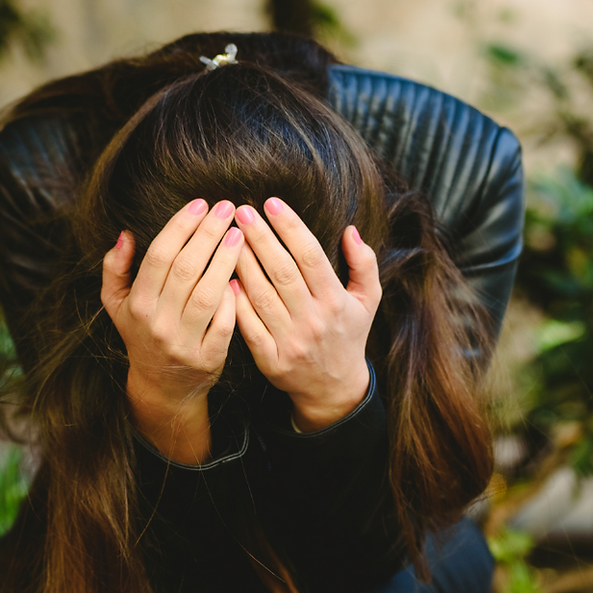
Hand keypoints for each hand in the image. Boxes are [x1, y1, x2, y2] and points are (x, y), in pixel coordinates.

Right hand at [101, 198, 242, 462]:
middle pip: (186, 269)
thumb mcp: (117, 304)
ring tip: (240, 235)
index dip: (181, 226)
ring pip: (207, 293)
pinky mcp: (208, 358)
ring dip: (225, 260)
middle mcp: (158, 323)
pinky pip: (224, 323)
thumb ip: (115, 268)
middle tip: (227, 208)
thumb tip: (125, 234)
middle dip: (208, 234)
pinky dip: (232, 299)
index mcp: (137, 304)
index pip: (160, 256)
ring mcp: (184, 342)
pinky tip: (243, 275)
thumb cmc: (141, 334)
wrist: (161, 387)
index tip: (200, 203)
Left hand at [233, 197, 380, 431]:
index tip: (271, 203)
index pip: (310, 256)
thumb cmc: (348, 335)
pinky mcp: (271, 360)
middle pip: (282, 272)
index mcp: (335, 300)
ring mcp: (290, 341)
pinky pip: (249, 326)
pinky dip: (237, 303)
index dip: (290, 227)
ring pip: (261, 295)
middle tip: (241, 211)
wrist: (334, 389)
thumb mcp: (367, 300)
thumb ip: (364, 263)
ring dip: (242, 264)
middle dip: (260, 238)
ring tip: (226, 237)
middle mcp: (313, 320)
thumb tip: (350, 230)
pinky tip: (225, 279)